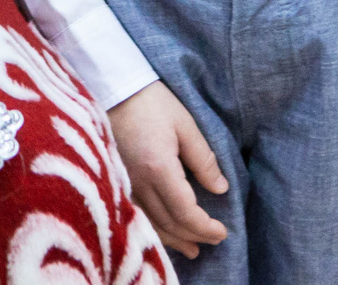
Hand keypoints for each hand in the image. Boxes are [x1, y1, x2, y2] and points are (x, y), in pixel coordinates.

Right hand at [107, 81, 229, 259]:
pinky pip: (139, 215)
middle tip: (215, 239)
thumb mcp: (185, 124)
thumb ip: (203, 159)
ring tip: (193, 249)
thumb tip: (220, 188)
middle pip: (169, 223)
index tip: (222, 231)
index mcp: (159, 167)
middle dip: (194, 235)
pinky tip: (165, 233)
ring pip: (152, 224)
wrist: (114, 89)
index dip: (205, 226)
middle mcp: (140, 182)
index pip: (185, 211)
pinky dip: (156, 230)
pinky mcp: (118, 181)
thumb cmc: (152, 102)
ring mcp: (125, 183)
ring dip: (175, 239)